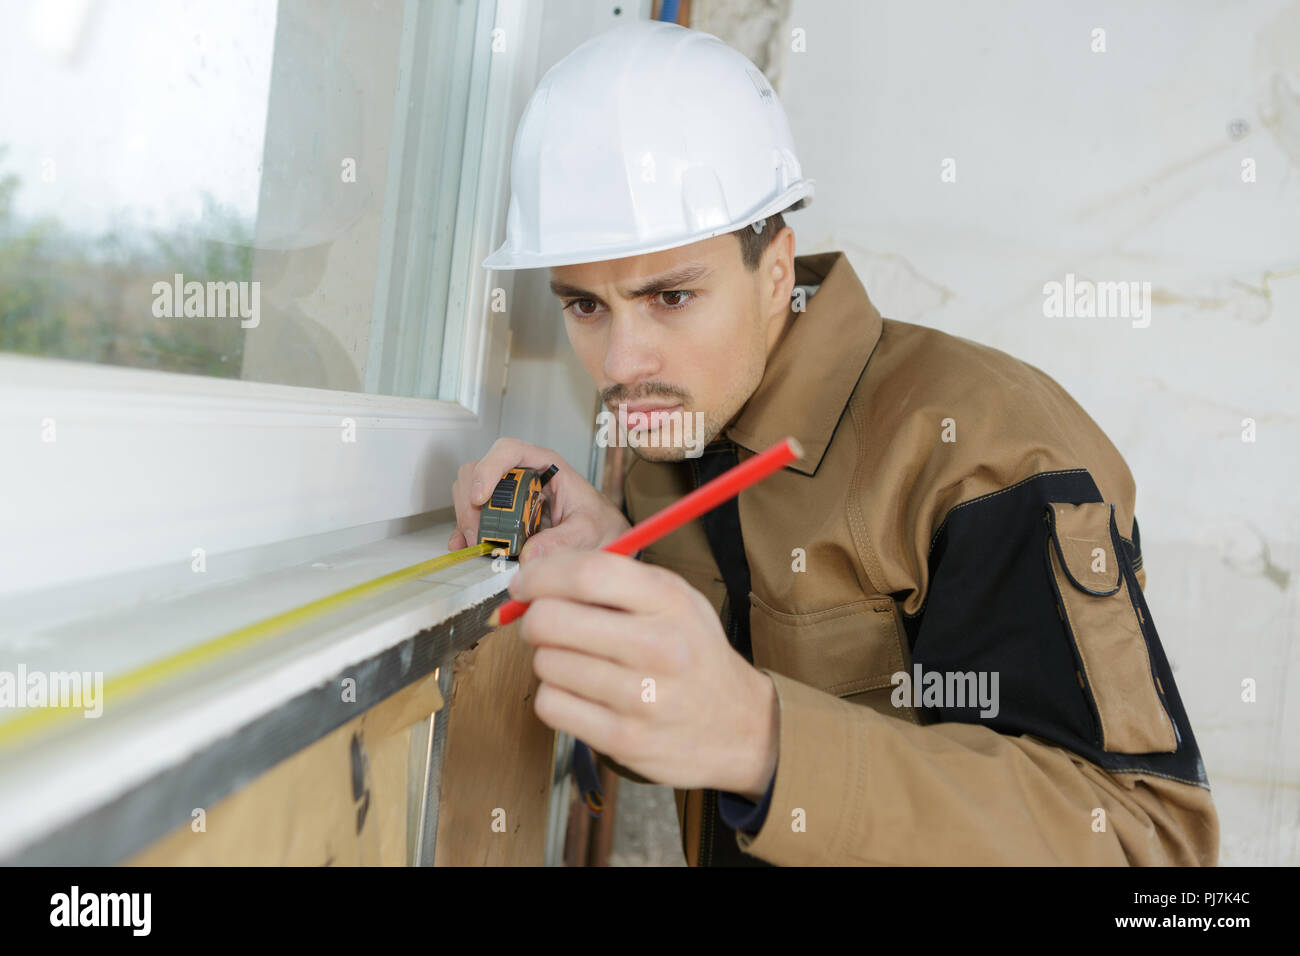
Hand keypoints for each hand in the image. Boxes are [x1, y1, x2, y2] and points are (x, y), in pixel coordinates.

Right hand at [448, 438, 630, 562]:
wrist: (603, 538)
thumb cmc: (600, 523)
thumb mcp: (589, 530)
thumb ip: (564, 540)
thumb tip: (530, 553)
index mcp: (546, 466)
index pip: (509, 450)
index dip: (489, 468)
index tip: (482, 497)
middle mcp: (523, 475)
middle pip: (480, 469)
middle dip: (472, 501)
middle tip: (478, 532)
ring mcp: (508, 495)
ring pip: (470, 490)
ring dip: (467, 517)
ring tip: (478, 542)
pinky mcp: (501, 516)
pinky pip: (473, 517)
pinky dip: (464, 531)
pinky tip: (465, 546)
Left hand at [509, 549, 778, 796]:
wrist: (739, 726)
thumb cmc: (694, 655)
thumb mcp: (674, 600)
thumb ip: (614, 579)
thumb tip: (537, 572)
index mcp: (670, 601)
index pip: (586, 573)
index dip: (540, 575)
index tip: (524, 583)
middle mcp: (659, 646)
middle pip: (551, 619)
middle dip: (532, 619)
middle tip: (542, 624)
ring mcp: (641, 697)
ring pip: (546, 663)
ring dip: (548, 660)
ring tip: (577, 663)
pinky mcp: (623, 739)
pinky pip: (551, 705)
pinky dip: (555, 697)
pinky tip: (581, 694)